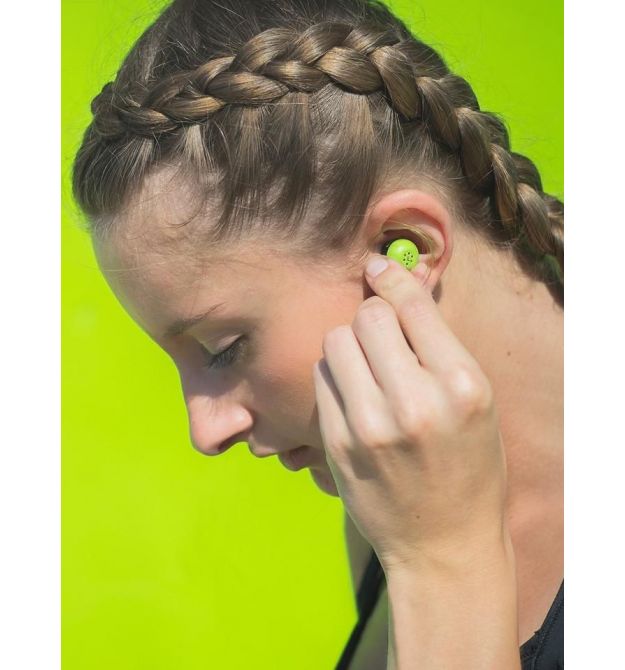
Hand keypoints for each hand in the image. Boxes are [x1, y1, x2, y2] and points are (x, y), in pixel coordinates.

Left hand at [312, 255, 509, 574]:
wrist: (442, 544)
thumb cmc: (469, 467)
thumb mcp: (476, 403)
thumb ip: (438, 346)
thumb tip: (395, 286)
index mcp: (462, 386)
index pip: (412, 305)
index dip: (392, 278)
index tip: (378, 267)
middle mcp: (415, 403)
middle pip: (367, 317)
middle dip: (372, 317)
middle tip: (381, 336)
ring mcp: (369, 426)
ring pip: (336, 341)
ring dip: (350, 344)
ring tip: (368, 369)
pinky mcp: (336, 444)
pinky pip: (322, 377)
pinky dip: (335, 376)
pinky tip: (354, 396)